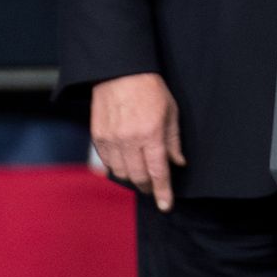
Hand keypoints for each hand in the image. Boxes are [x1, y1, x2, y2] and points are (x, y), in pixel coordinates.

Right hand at [91, 72, 185, 210]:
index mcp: (151, 133)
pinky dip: (117, 168)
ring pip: (121, 174)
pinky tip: (125, 162)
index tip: (165, 206)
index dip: (163, 192)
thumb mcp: (171, 111)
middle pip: (138, 177)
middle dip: (148, 186)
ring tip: (140, 172)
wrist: (120, 71)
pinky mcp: (98, 137)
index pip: (158, 172)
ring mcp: (111, 139)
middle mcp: (130, 140)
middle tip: (154, 186)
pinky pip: (107, 163)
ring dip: (132, 178)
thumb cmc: (150, 89)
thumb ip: (173, 141)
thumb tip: (178, 163)